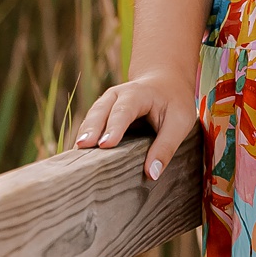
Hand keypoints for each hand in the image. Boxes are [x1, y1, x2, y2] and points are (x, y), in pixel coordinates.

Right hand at [73, 68, 198, 182]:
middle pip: (101, 111)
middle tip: (83, 147)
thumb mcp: (180, 121)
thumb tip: (152, 174)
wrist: (165, 82)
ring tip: (75, 156)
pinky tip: (78, 158)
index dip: (115, 127)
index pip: (125, 110)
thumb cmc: (173, 103)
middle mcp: (117, 95)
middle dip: (92, 129)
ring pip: (91, 118)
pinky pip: (89, 127)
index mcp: (138, 93)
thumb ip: (166, 146)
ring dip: (84, 135)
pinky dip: (84, 139)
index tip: (106, 144)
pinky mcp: (100, 116)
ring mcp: (105, 104)